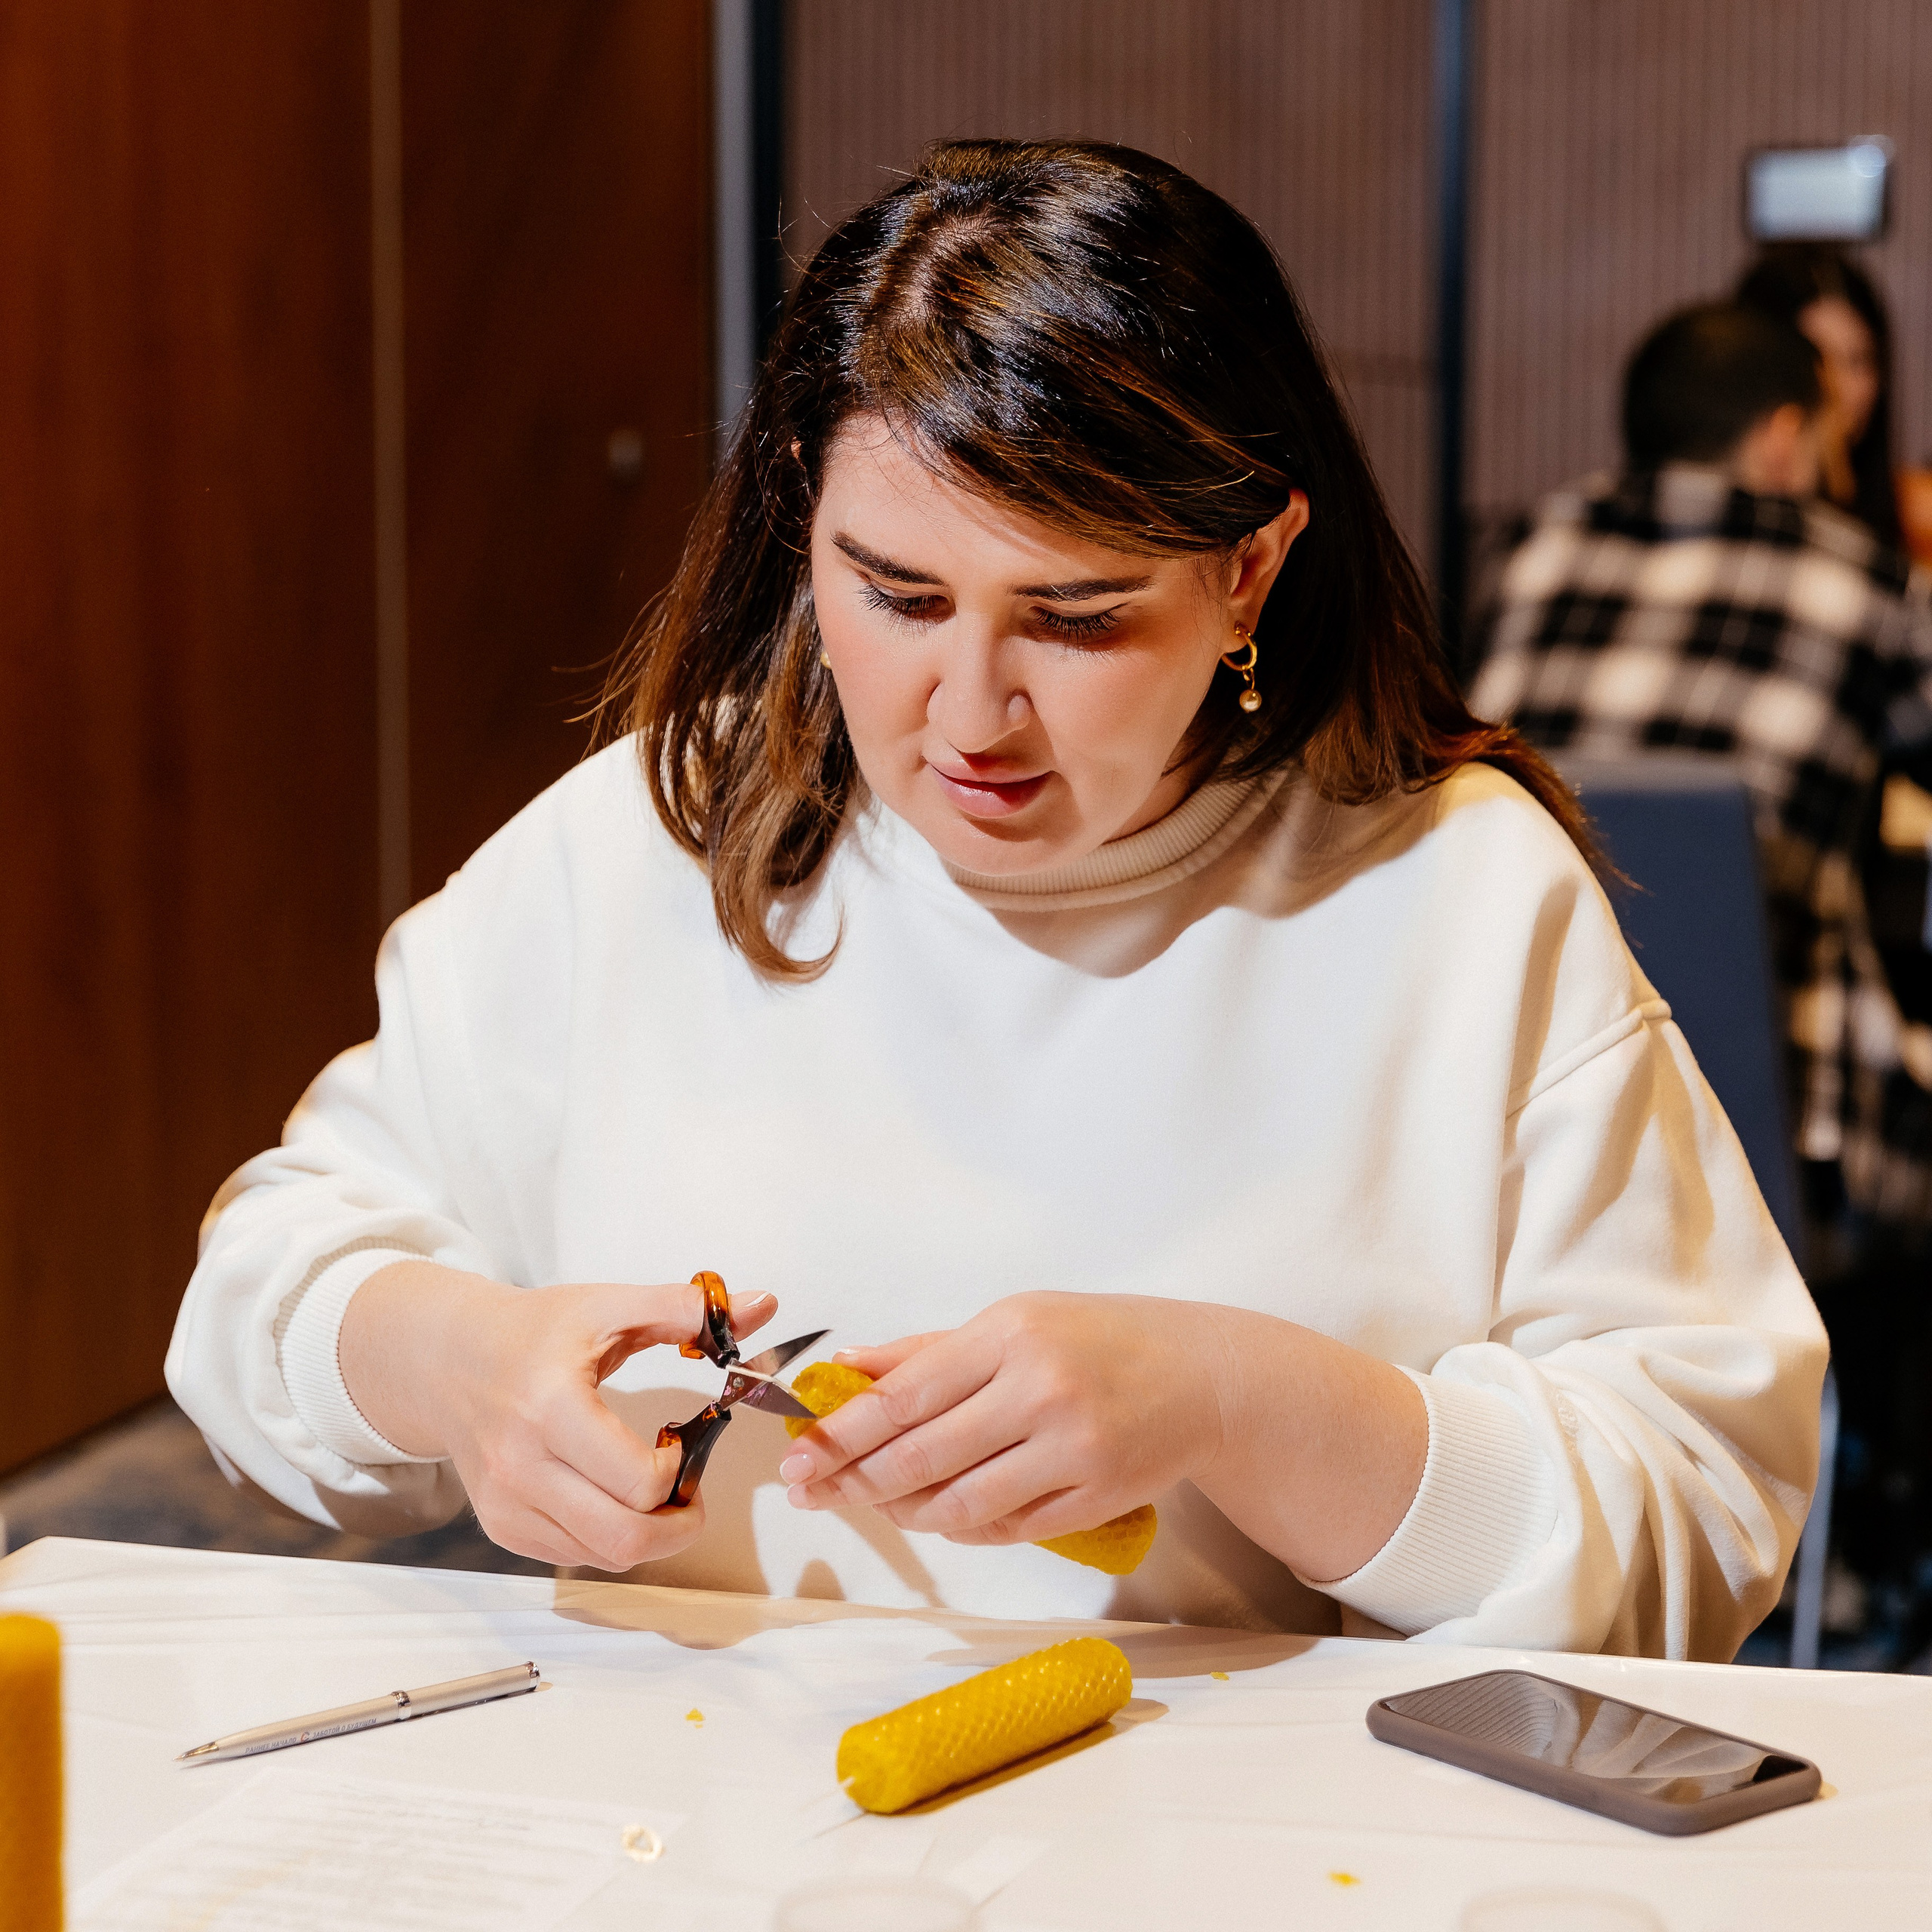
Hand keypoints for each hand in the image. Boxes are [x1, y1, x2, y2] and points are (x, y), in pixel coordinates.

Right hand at [339, 1262, 775, 1570]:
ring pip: (604, 1555)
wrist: (450, 1359)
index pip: (638, 1482)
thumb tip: (762, 1305)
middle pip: (625, 1537)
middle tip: (692, 1489)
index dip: (681, 1470)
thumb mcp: (611, 1306)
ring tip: (653, 1487)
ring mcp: (506, 1505)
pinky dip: (608, 1538)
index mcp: (551, 1408)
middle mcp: (521, 1466)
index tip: (683, 1439)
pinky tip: (611, 1495)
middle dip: (679, 1524)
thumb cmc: (535, 1331)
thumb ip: (687, 1309)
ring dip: (648, 1533)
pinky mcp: (501, 1528)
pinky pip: (575, 1556)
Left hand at [777, 1291, 1426, 1580]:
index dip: (843, 1433)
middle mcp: (1041, 1390)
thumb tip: (846, 1370)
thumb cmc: (1099, 1339)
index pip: (906, 1395)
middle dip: (855, 1479)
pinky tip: (937, 1514)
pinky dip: (962, 1527)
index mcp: (1012, 1335)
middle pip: (921, 1455)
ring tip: (874, 1503)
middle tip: (813, 1492)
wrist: (1203, 1375)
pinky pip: (1007, 1526)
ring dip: (905, 1511)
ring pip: (959, 1503)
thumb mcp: (1016, 1320)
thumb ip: (929, 1351)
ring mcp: (1072, 1450)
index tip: (801, 1455)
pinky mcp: (1096, 1498)